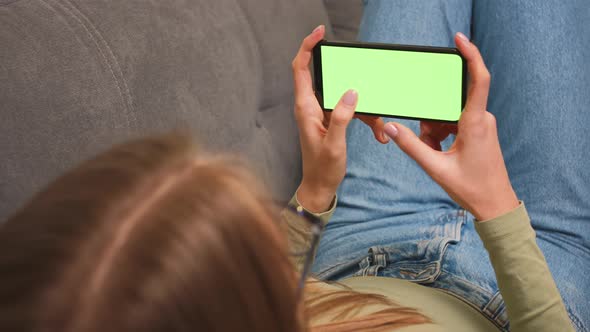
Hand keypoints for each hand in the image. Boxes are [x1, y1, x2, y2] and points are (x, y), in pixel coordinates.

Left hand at [292, 25, 388, 212]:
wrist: (320, 187)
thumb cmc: (322, 169)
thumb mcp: (334, 144)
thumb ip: (341, 118)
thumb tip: (351, 92)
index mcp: (305, 108)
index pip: (301, 69)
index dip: (307, 47)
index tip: (320, 33)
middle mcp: (311, 107)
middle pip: (328, 78)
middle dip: (349, 79)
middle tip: (364, 76)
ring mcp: (322, 113)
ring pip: (346, 97)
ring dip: (365, 109)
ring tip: (378, 129)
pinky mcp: (332, 121)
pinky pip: (351, 111)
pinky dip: (366, 119)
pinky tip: (378, 134)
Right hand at [383, 32, 518, 220]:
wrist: (495, 205)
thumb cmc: (471, 188)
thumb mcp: (435, 168)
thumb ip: (411, 146)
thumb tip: (390, 127)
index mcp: (475, 123)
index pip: (478, 80)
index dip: (471, 55)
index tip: (460, 40)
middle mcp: (482, 119)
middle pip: (450, 102)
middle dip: (433, 120)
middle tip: (430, 144)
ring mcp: (482, 125)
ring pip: (450, 114)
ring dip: (437, 131)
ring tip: (436, 153)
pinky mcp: (481, 131)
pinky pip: (456, 123)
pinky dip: (444, 135)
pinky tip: (440, 152)